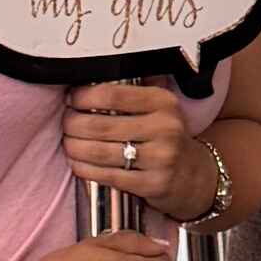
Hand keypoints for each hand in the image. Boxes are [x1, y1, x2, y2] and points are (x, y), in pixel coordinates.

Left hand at [57, 82, 225, 221]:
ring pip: (100, 152)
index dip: (83, 97)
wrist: (194, 176)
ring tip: (67, 143)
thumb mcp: (160, 108)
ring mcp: (160, 158)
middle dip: (73, 124)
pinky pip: (108, 176)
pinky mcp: (153, 185)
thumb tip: (89, 76)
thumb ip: (133, 91)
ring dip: (74, 147)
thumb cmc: (166, 137)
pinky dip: (85, 169)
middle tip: (65, 124)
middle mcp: (165, 128)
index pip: (112, 95)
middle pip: (101, 125)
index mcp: (163, 102)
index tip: (71, 99)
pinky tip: (77, 163)